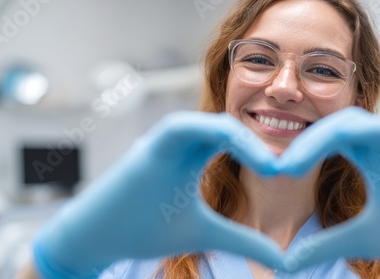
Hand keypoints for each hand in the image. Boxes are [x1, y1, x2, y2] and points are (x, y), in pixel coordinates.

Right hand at [33, 112, 282, 277]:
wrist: (96, 238)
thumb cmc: (144, 231)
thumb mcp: (205, 234)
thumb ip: (242, 240)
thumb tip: (283, 258)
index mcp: (194, 156)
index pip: (233, 139)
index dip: (259, 151)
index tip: (282, 174)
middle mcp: (179, 144)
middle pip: (224, 126)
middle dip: (254, 141)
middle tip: (280, 167)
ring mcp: (160, 143)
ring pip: (204, 121)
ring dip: (237, 135)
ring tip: (265, 163)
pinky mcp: (145, 149)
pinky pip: (179, 127)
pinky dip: (206, 131)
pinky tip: (231, 147)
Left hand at [279, 107, 379, 277]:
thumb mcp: (357, 240)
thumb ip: (323, 245)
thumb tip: (287, 262)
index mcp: (371, 159)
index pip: (330, 139)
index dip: (302, 151)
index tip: (277, 173)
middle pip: (335, 126)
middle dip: (304, 142)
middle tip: (280, 168)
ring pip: (352, 122)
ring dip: (319, 137)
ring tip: (291, 166)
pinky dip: (359, 132)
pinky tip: (333, 143)